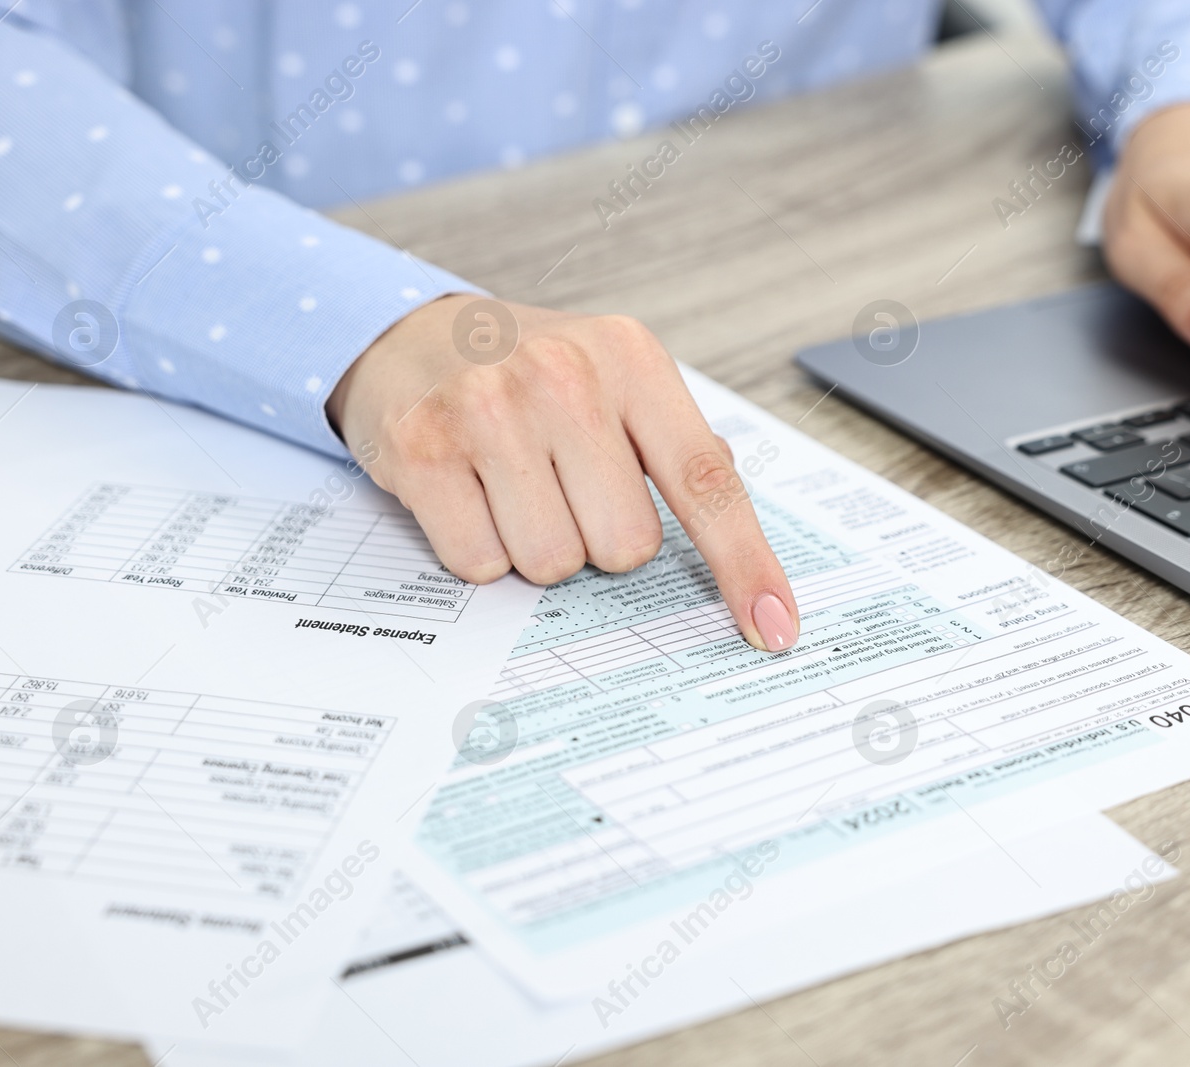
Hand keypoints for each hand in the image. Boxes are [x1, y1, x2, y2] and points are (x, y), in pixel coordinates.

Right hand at [326, 295, 800, 651]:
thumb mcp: (617, 378)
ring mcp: (489, 410)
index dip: (744, 564)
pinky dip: (479, 550)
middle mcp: (565, 377)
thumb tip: (735, 529)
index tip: (776, 626)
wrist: (413, 336)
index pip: (706, 482)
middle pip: (624, 547)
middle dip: (599, 540)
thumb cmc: (531, 372)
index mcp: (631, 360)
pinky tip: (470, 495)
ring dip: (536, 548)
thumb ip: (680, 445)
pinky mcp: (423, 451)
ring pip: (551, 564)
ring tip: (512, 488)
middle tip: (564, 489)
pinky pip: (480, 564)